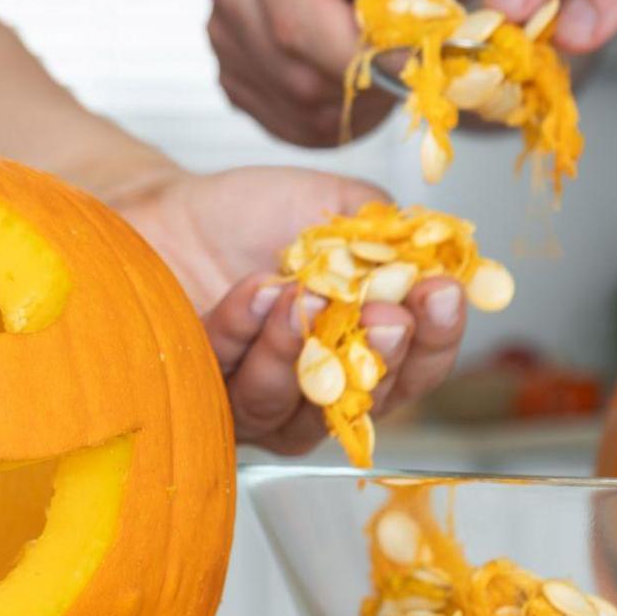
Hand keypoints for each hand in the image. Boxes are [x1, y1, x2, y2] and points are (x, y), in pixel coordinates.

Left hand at [119, 167, 467, 453]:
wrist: (174, 210)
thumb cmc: (256, 215)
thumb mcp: (336, 209)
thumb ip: (388, 236)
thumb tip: (437, 261)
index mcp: (362, 348)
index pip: (417, 366)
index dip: (436, 338)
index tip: (442, 293)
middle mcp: (315, 390)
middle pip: (363, 402)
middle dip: (381, 357)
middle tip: (386, 315)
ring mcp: (257, 402)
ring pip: (288, 406)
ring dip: (299, 346)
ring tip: (302, 293)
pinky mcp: (201, 396)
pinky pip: (227, 380)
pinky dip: (246, 331)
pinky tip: (256, 291)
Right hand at [204, 0, 485, 147]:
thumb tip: (397, 21)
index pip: (300, 22)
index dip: (362, 61)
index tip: (416, 66)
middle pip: (294, 70)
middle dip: (364, 82)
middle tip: (411, 56)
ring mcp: (223, 27)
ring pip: (294, 103)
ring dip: (356, 100)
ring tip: (384, 57)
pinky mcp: (232, 71)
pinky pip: (287, 122)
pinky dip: (336, 115)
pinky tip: (356, 72)